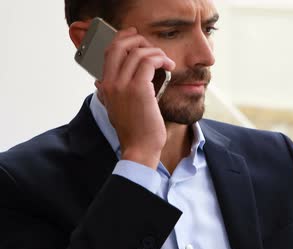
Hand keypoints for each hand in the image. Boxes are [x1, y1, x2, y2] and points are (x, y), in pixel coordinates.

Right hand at [95, 27, 175, 168]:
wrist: (139, 148)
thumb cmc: (134, 130)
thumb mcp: (116, 109)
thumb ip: (110, 94)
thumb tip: (102, 83)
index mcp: (105, 86)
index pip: (109, 51)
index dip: (123, 39)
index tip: (136, 36)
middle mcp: (110, 83)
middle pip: (120, 45)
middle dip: (138, 40)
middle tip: (154, 47)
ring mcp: (123, 85)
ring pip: (138, 52)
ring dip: (156, 52)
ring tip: (166, 61)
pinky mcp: (139, 89)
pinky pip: (149, 61)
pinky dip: (161, 59)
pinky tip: (169, 66)